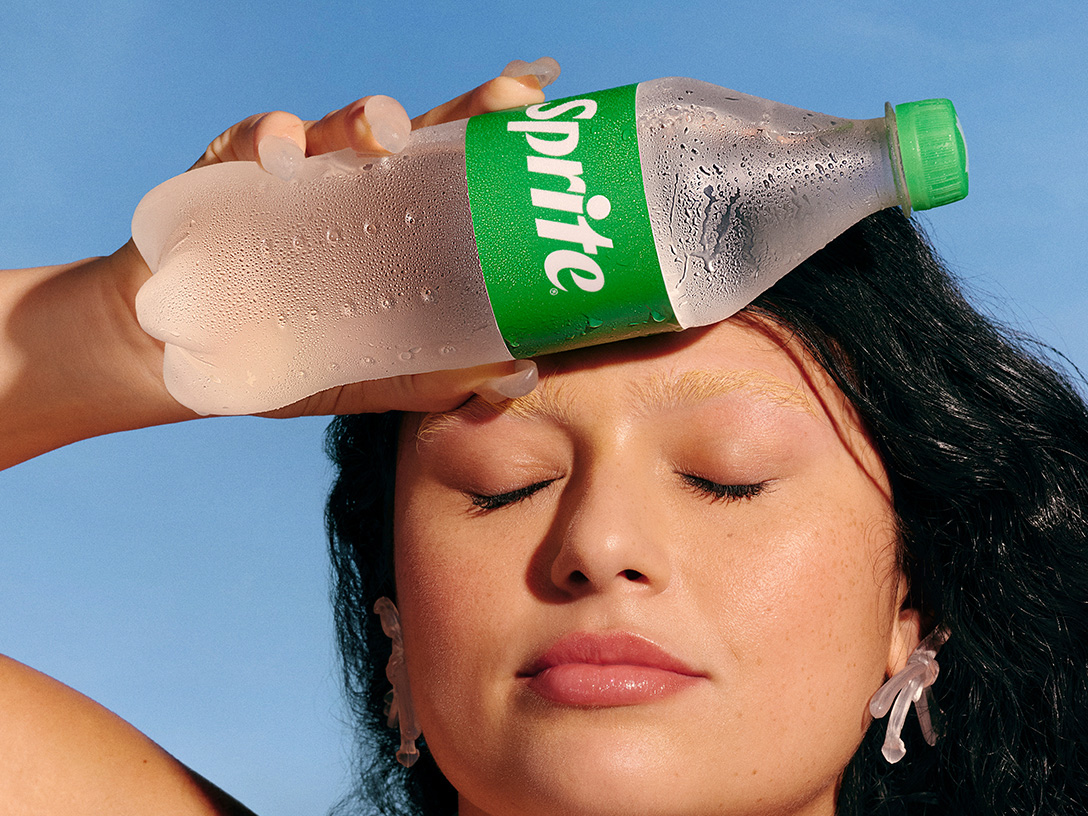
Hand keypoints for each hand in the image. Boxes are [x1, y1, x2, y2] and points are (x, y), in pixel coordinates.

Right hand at [160, 57, 559, 416]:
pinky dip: (265, 140)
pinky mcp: (228, 175)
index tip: (538, 112)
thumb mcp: (386, 371)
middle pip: (418, 133)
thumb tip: (520, 374)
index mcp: (402, 219)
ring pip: (337, 128)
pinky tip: (281, 157)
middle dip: (464, 106)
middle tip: (506, 99)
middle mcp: (355, 184)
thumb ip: (447, 375)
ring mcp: (296, 175)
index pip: (459, 166)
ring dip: (364, 118)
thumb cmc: (307, 356)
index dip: (498, 134)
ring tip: (385, 133)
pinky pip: (246, 146)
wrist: (197, 361)